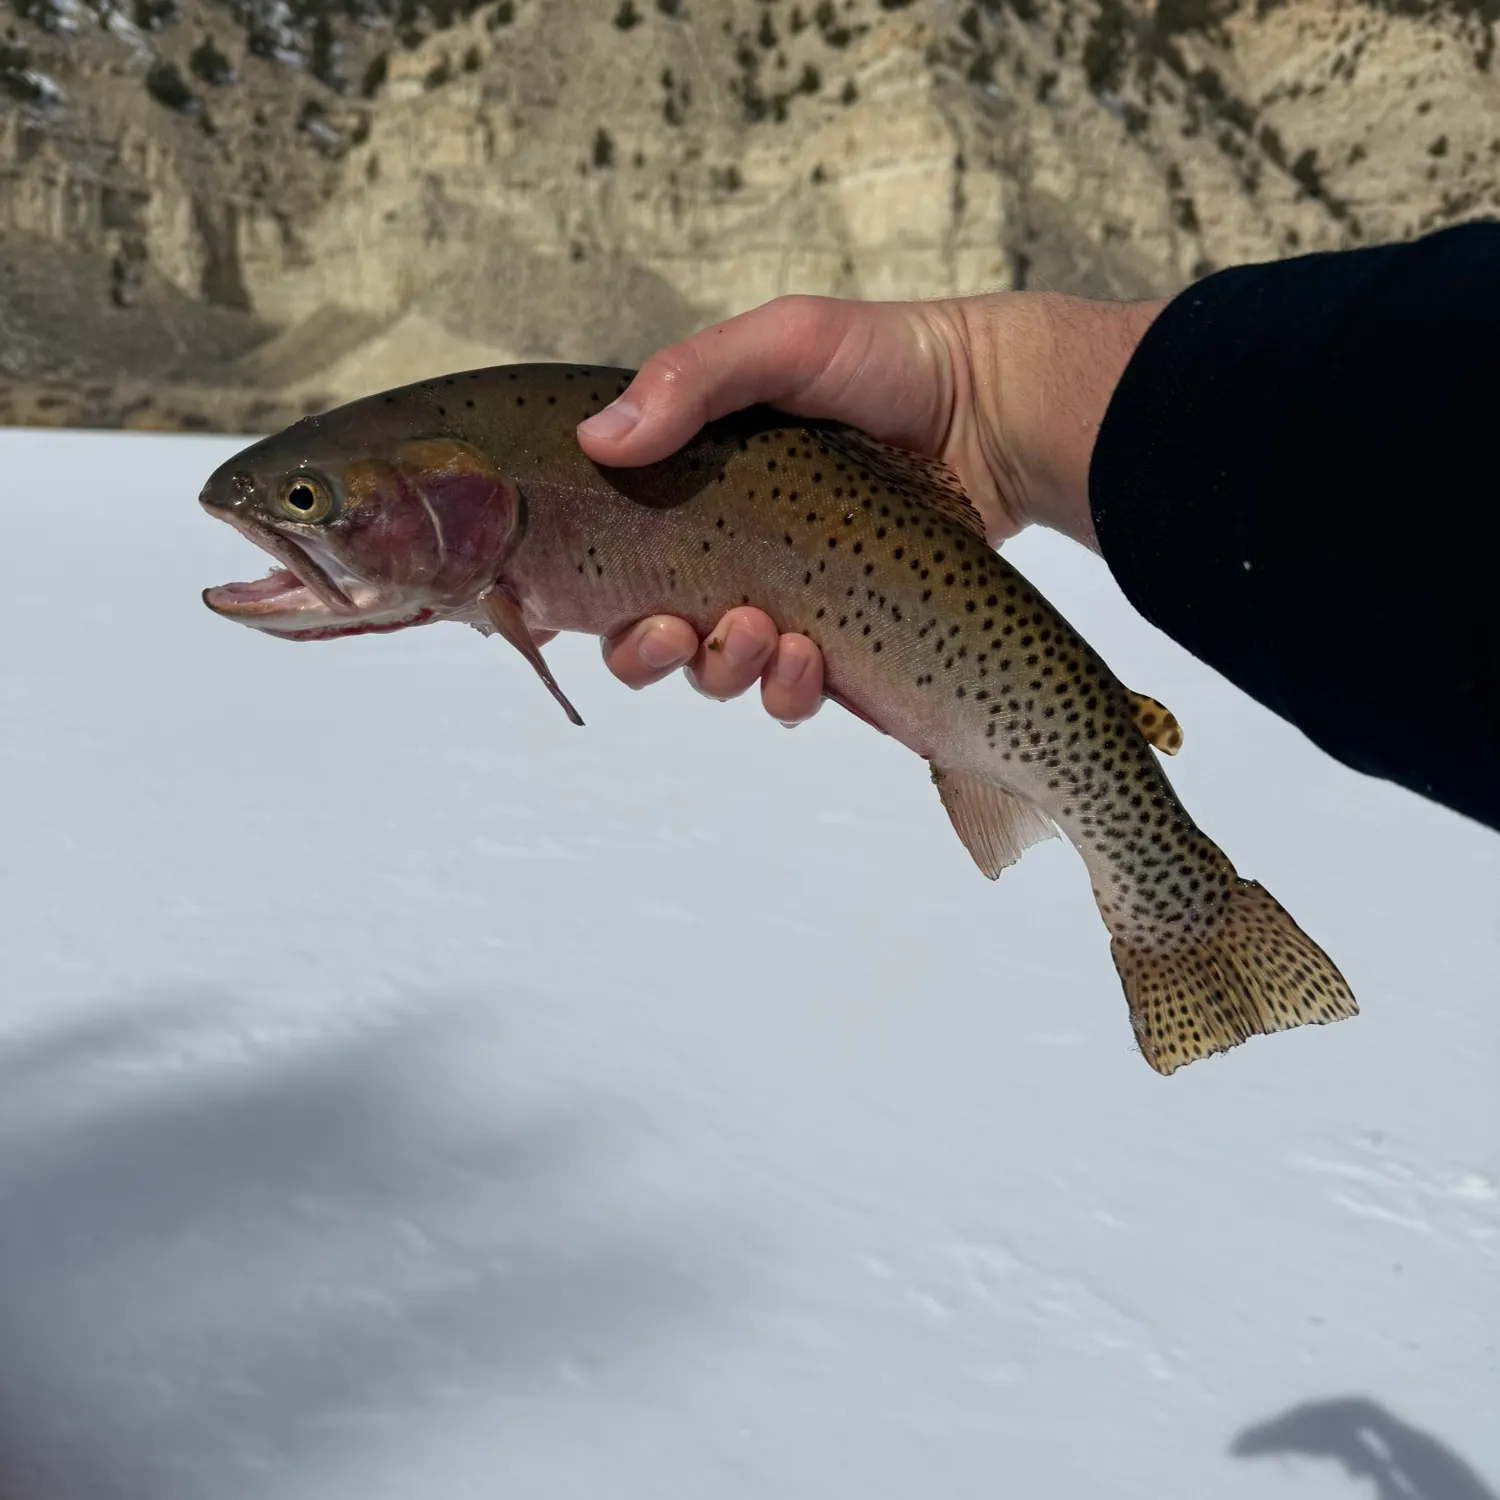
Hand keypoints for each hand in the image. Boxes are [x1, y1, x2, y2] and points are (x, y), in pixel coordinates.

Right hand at [580, 291, 1163, 721]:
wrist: (995, 410)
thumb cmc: (888, 362)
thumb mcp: (784, 343)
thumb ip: (688, 379)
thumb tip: (595, 441)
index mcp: (691, 489)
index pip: (610, 557)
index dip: (585, 593)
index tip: (585, 602)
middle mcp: (726, 554)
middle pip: (646, 636)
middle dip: (644, 650)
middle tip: (675, 630)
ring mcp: (782, 604)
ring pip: (714, 672)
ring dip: (721, 668)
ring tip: (762, 631)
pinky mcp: (840, 645)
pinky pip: (788, 695)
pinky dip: (784, 689)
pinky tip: (808, 657)